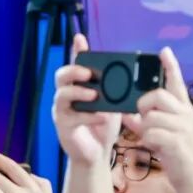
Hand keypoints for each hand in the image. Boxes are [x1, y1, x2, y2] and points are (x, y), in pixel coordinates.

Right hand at [52, 34, 120, 164]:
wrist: (97, 154)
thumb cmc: (103, 126)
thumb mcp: (111, 104)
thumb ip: (115, 90)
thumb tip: (131, 73)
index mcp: (77, 86)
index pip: (74, 64)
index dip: (76, 51)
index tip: (80, 39)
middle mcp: (65, 96)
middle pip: (61, 76)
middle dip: (74, 71)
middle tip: (88, 73)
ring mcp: (61, 111)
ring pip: (61, 95)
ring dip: (78, 92)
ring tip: (95, 95)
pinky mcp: (63, 126)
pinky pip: (72, 117)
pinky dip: (88, 116)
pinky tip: (102, 117)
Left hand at [122, 47, 192, 188]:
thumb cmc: (177, 154)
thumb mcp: (163, 134)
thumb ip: (148, 122)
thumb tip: (128, 115)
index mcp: (184, 109)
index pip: (177, 82)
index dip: (170, 66)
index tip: (163, 51)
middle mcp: (186, 114)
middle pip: (157, 95)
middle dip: (143, 105)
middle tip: (142, 117)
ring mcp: (183, 127)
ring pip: (151, 116)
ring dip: (144, 128)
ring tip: (150, 138)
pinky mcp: (177, 142)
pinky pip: (151, 133)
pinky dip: (147, 140)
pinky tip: (153, 146)